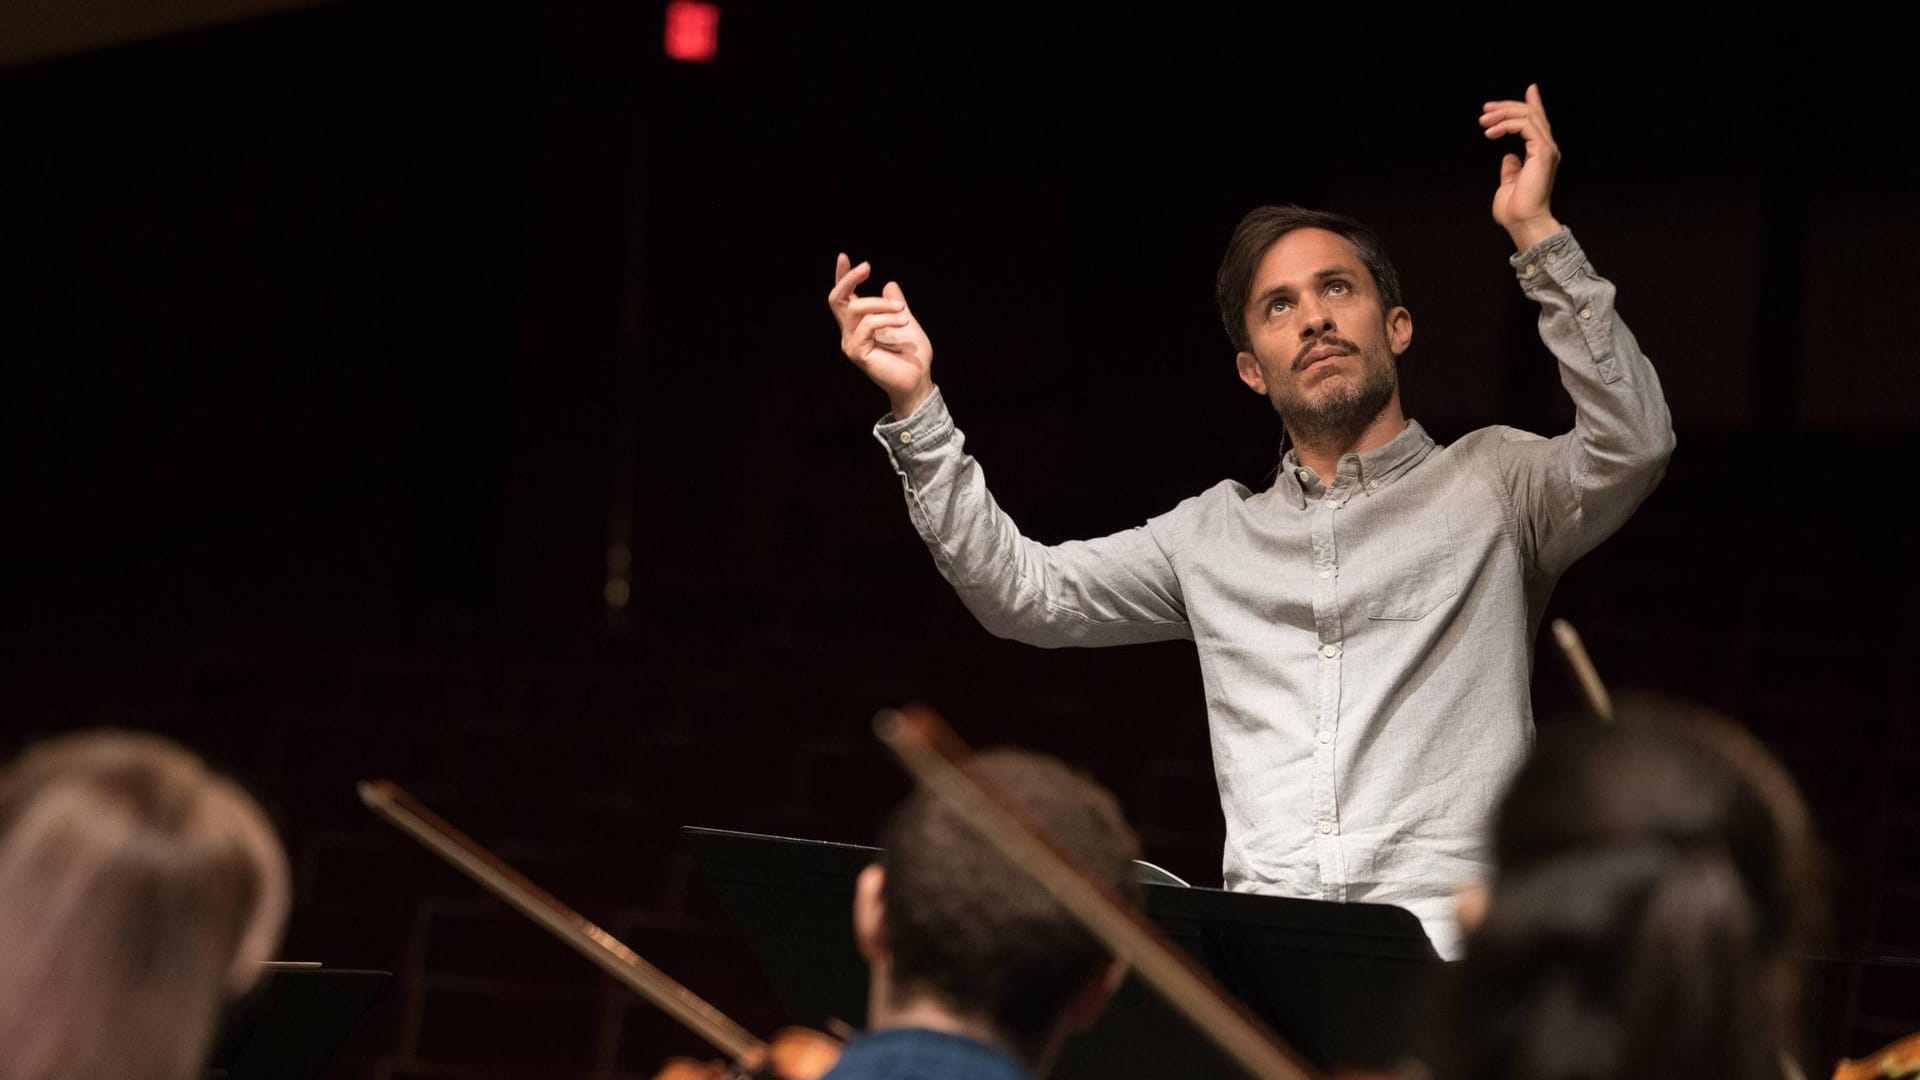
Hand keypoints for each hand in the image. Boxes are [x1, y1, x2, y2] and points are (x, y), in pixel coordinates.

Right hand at [828, 253, 934, 419]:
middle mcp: (851, 332)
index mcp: (860, 324)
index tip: (844, 256)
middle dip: (848, 278)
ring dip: (881, 304)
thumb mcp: (905, 320)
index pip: (844, 297)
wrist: (918, 381)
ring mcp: (852, 343)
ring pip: (855, 308)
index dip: (842, 277)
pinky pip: (866, 325)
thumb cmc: (912, 357)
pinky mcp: (857, 353)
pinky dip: (885, 319)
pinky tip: (902, 321)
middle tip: (866, 266)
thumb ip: (895, 304)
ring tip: (902, 310)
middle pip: (836, 299)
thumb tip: (890, 284)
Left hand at [1480, 84, 1563, 250]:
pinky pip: (1525, 126)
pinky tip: (1490, 133)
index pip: (1537, 122)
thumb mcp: (1509, 183)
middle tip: (1485, 111)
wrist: (1523, 222)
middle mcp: (1547, 148)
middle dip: (1507, 107)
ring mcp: (1547, 149)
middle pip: (1531, 114)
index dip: (1532, 104)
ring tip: (1483, 121)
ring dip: (1503, 114)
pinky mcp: (1542, 151)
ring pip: (1528, 116)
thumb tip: (1508, 157)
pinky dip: (1506, 125)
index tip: (1526, 90)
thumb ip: (1511, 169)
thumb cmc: (1516, 209)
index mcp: (1541, 154)